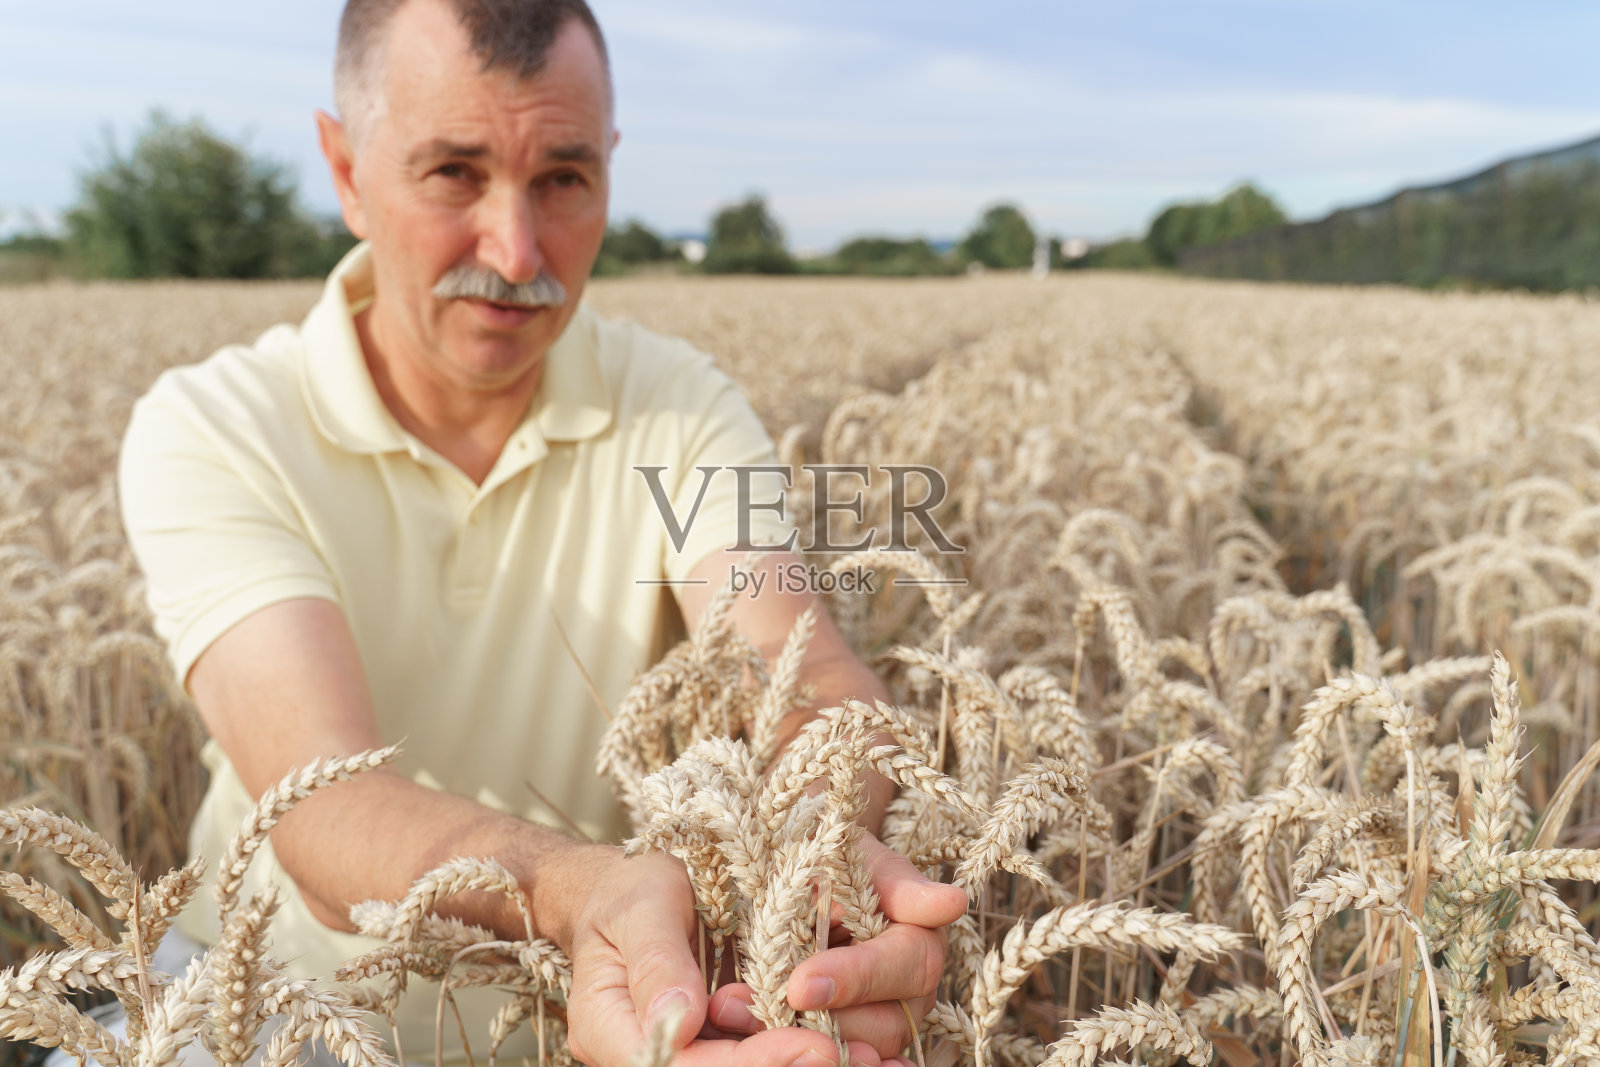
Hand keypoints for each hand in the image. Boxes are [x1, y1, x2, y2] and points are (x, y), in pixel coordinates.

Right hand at [565, 848, 892, 1065]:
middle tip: (844, 1052)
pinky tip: (859, 1052)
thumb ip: (658, 961)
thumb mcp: (639, 904)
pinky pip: (758, 1055)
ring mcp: (684, 1051)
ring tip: (866, 1058)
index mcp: (606, 1025)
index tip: (812, 1046)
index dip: (749, 1066)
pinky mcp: (718, 1044)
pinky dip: (800, 1053)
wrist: (631, 888)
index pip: (679, 1066)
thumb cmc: (629, 887)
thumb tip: (683, 1019)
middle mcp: (644, 1050)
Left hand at [705, 834, 969, 1064]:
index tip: (800, 985)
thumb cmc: (832, 852)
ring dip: (790, 1034)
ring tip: (729, 1011)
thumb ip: (898, 883)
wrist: (800, 862)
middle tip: (745, 1006)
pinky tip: (750, 1034)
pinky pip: (827, 1051)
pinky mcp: (844, 1033)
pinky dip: (791, 1046)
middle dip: (816, 1020)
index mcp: (922, 941)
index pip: (903, 969)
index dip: (854, 979)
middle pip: (884, 1026)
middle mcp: (911, 991)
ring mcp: (880, 1020)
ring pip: (855, 1048)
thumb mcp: (856, 853)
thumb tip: (951, 903)